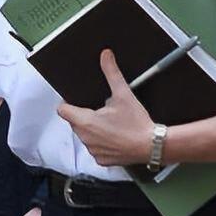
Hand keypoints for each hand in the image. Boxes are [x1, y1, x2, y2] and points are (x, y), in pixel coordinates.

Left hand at [57, 49, 154, 167]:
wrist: (152, 145)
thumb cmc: (137, 122)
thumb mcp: (123, 94)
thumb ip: (111, 73)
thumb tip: (105, 56)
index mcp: (85, 121)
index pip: (63, 110)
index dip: (67, 103)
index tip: (76, 101)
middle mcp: (85, 138)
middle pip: (75, 123)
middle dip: (84, 115)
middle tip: (101, 110)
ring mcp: (93, 151)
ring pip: (85, 136)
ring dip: (93, 130)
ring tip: (111, 123)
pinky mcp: (101, 160)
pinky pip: (95, 149)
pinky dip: (102, 143)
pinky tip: (115, 137)